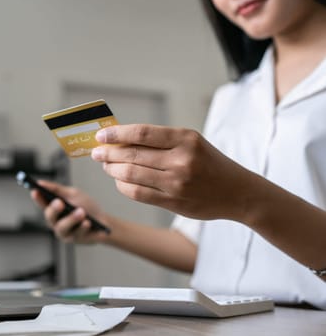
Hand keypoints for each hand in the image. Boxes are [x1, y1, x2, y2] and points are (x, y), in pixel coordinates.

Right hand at [30, 180, 109, 243]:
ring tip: (81, 212)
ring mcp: (64, 233)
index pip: (42, 203)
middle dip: (54, 209)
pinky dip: (83, 227)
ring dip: (72, 219)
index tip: (35, 191)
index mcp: (54, 209)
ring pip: (62, 227)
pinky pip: (77, 234)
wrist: (104, 221)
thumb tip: (40, 183)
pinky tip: (87, 222)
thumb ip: (57, 189)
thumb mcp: (73, 194)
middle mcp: (55, 222)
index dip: (37, 198)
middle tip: (59, 203)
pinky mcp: (75, 240)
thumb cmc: (86, 206)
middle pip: (50, 217)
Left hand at [91, 124, 255, 221]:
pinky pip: (138, 194)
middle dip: (108, 153)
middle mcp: (181, 160)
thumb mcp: (191, 143)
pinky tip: (119, 181)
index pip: (142, 133)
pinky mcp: (173, 202)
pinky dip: (123, 186)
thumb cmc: (210, 163)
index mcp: (186, 139)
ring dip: (112, 170)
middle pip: (132, 155)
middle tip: (97, 153)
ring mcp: (177, 183)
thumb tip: (121, 139)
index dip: (117, 134)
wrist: (238, 192)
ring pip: (131, 175)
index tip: (101, 135)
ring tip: (106, 166)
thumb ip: (160, 141)